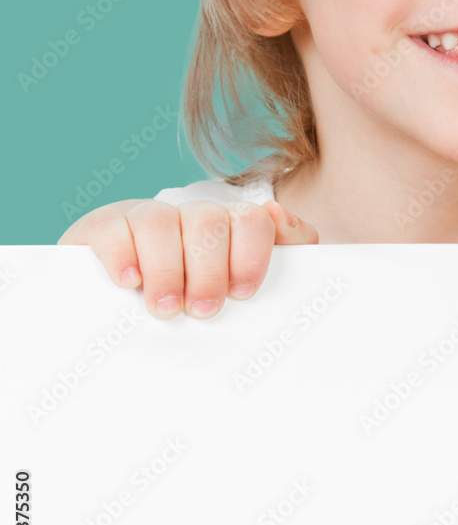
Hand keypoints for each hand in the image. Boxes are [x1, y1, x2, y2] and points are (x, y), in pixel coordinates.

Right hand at [58, 199, 317, 319]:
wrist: (128, 296)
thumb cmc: (201, 291)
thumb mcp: (244, 280)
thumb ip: (286, 249)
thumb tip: (281, 215)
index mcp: (231, 225)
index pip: (252, 220)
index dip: (251, 254)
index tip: (243, 293)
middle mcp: (192, 214)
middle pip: (209, 221)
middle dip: (208, 270)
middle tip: (203, 310)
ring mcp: (148, 217)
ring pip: (161, 221)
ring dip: (166, 269)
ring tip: (166, 308)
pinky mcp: (105, 227)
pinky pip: (113, 227)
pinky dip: (122, 254)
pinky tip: (129, 281)